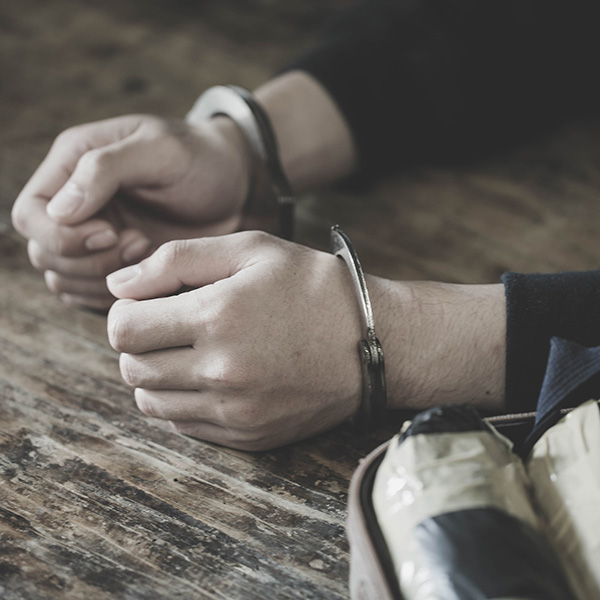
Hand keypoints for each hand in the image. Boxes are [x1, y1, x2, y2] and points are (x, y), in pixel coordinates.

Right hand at [12, 114, 249, 309]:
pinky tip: (149, 277)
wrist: (233, 186)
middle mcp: (74, 203)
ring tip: (147, 252)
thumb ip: (105, 168)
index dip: (62, 235)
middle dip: (89, 261)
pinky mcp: (113, 263)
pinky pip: (91, 295)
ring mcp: (92, 237)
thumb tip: (59, 210)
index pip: (30, 214)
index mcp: (72, 165)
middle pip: (44, 253)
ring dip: (103, 279)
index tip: (111, 233)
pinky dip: (114, 296)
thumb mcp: (159, 149)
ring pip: (63, 279)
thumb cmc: (200, 159)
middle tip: (139, 243)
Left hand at [106, 231, 363, 450]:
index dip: (126, 312)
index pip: (123, 328)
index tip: (148, 303)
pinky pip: (185, 426)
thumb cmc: (314, 286)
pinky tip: (210, 377)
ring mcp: (235, 410)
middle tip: (169, 325)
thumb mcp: (252, 249)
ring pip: (151, 403)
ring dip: (156, 375)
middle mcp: (221, 371)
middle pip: (132, 368)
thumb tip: (118, 285)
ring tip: (188, 351)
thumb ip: (176, 259)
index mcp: (218, 316)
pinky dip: (182, 402)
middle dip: (138, 343)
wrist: (375, 342)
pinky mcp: (248, 435)